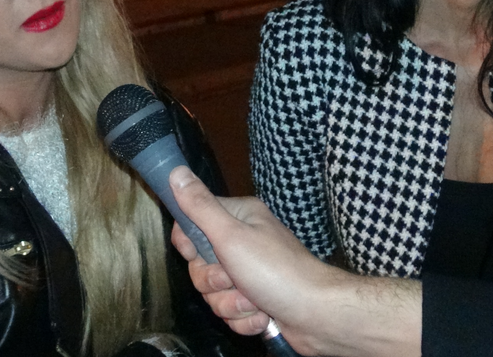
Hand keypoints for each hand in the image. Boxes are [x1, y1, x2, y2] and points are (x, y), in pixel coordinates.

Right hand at [168, 167, 422, 356]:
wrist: (316, 315)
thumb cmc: (277, 271)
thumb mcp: (231, 235)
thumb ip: (200, 207)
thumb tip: (176, 172)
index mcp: (238, 218)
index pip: (191, 225)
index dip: (189, 246)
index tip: (199, 254)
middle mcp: (243, 243)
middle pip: (199, 266)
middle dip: (214, 282)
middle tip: (234, 279)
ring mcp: (250, 274)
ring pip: (214, 293)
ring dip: (230, 304)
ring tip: (254, 301)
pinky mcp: (255, 301)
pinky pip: (231, 312)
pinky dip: (244, 319)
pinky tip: (263, 316)